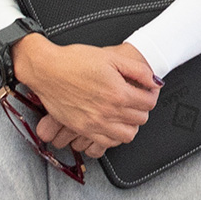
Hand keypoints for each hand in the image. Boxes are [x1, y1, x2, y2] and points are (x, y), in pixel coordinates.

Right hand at [11, 36, 159, 155]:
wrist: (46, 69)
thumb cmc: (73, 60)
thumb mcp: (109, 57)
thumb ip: (137, 69)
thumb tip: (154, 81)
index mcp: (118, 92)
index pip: (149, 102)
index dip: (151, 93)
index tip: (146, 89)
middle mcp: (109, 111)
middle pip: (141, 119)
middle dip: (142, 107)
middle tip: (136, 98)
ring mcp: (96, 123)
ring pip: (128, 135)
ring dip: (130, 124)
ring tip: (124, 112)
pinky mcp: (83, 129)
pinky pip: (108, 142)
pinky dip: (114, 135)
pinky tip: (111, 123)